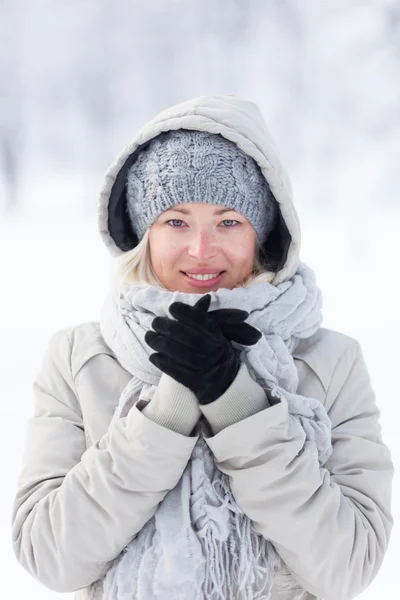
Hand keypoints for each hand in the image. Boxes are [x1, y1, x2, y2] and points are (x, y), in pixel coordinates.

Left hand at [144, 295, 260, 404]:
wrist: (226, 384)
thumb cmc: (217, 354)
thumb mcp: (217, 335)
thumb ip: (207, 319)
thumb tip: (205, 298)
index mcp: (217, 336)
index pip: (199, 319)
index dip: (184, 312)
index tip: (172, 308)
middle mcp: (211, 350)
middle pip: (183, 334)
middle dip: (165, 326)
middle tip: (154, 323)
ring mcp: (203, 367)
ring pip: (176, 352)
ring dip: (158, 342)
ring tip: (149, 337)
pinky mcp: (195, 382)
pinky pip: (174, 371)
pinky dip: (162, 362)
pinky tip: (153, 356)